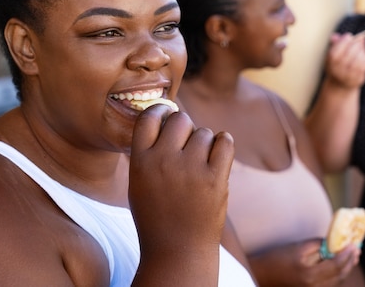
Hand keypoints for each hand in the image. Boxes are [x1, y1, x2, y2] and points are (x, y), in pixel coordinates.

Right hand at [128, 105, 233, 261]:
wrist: (178, 252)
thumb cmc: (157, 216)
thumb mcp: (139, 183)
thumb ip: (149, 151)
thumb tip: (167, 116)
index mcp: (140, 161)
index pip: (149, 117)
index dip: (160, 111)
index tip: (167, 115)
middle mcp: (164, 161)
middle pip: (180, 119)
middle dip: (185, 128)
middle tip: (186, 145)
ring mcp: (190, 169)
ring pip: (204, 133)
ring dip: (204, 143)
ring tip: (199, 165)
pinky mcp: (215, 179)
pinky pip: (225, 142)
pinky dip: (224, 144)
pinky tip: (218, 154)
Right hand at [251, 239, 359, 286]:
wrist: (263, 274)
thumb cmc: (277, 258)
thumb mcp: (298, 247)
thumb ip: (318, 245)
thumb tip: (335, 243)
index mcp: (310, 275)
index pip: (336, 265)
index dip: (346, 255)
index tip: (353, 245)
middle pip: (340, 276)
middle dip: (350, 262)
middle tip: (356, 249)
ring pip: (337, 282)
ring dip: (346, 268)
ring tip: (352, 256)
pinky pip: (330, 284)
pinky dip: (338, 275)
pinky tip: (341, 266)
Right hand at [325, 33, 364, 89]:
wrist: (340, 83)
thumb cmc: (337, 64)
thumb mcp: (334, 53)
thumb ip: (337, 43)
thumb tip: (344, 35)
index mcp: (329, 65)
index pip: (334, 54)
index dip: (342, 43)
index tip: (348, 36)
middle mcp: (337, 73)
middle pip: (347, 57)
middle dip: (354, 45)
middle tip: (357, 40)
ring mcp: (347, 78)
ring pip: (356, 62)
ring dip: (360, 51)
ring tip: (360, 47)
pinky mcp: (358, 80)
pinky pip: (363, 67)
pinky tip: (364, 54)